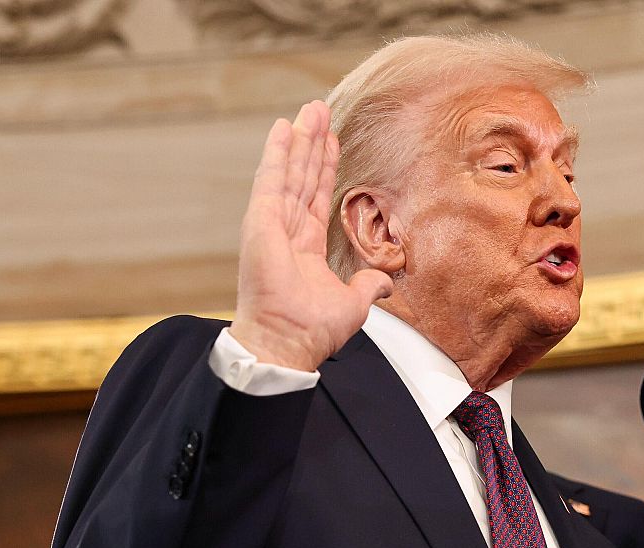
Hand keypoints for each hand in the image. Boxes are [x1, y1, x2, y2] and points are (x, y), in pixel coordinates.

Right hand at [231, 100, 391, 370]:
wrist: (287, 342)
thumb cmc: (311, 330)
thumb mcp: (353, 304)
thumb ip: (366, 286)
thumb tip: (383, 283)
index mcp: (305, 247)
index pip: (316, 196)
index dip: (325, 168)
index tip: (332, 142)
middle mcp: (286, 230)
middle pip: (303, 176)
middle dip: (313, 143)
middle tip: (320, 111)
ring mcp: (271, 223)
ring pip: (290, 171)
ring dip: (300, 139)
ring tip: (310, 109)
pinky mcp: (261, 221)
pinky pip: (271, 178)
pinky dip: (277, 152)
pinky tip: (284, 127)